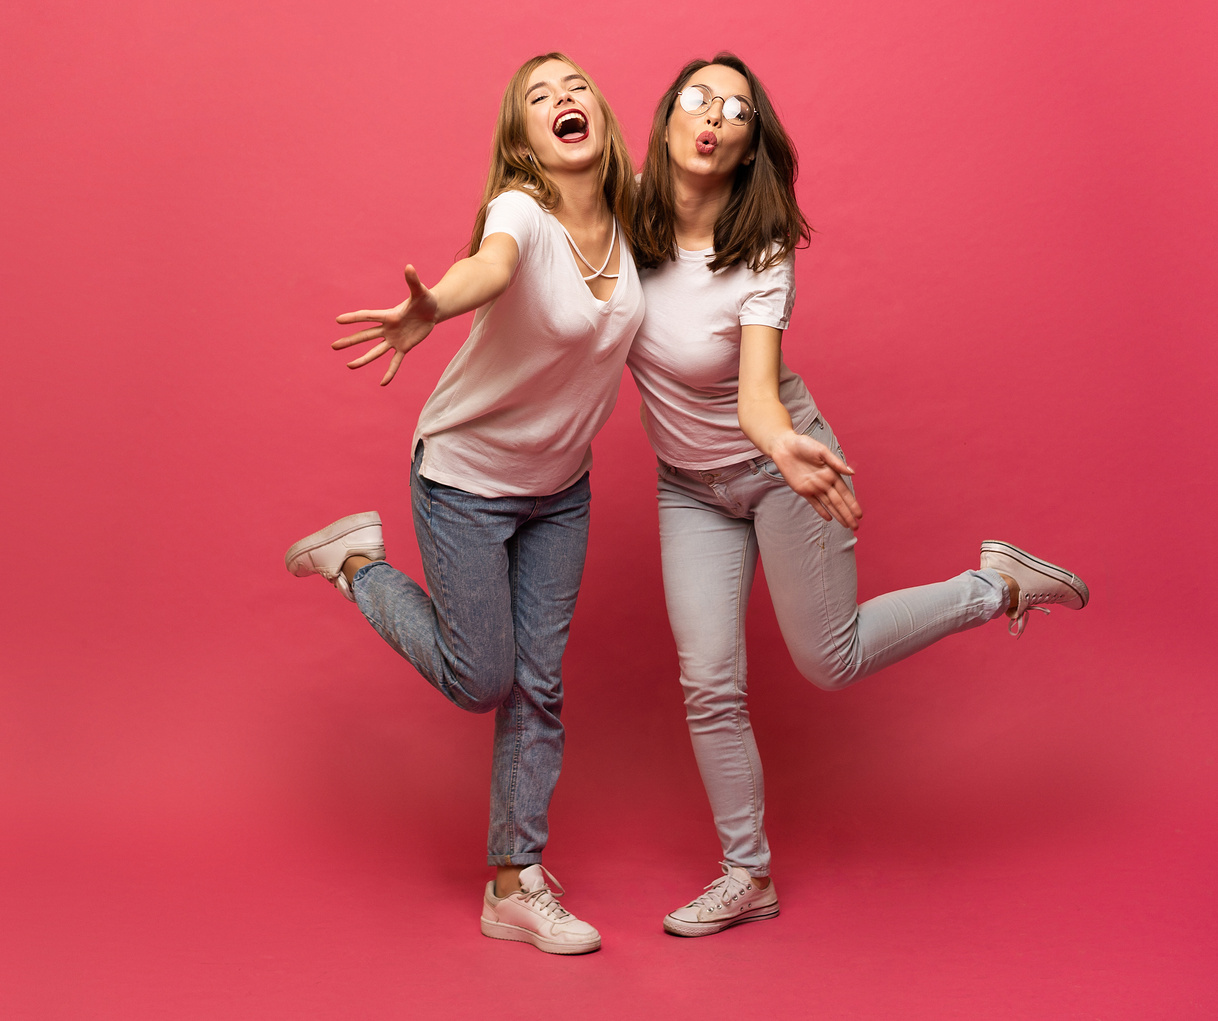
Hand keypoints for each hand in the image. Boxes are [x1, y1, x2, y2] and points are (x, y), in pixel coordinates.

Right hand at [332, 265, 438, 385]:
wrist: (432, 311)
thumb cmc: (425, 299)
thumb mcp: (421, 291)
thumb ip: (413, 281)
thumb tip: (409, 266)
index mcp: (389, 315)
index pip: (368, 317)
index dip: (354, 318)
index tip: (338, 320)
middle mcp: (388, 328)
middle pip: (365, 336)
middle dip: (350, 341)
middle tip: (333, 346)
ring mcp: (394, 339)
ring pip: (375, 352)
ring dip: (363, 359)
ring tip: (349, 366)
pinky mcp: (404, 347)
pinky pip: (395, 362)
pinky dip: (390, 372)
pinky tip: (383, 383)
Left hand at [769, 431, 862, 529]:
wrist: (784, 446)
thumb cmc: (804, 444)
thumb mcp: (822, 451)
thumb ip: (836, 463)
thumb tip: (852, 473)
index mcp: (832, 473)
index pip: (845, 492)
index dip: (852, 503)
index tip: (859, 514)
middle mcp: (824, 482)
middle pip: (838, 501)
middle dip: (847, 514)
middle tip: (855, 527)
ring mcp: (814, 487)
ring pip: (828, 504)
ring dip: (837, 515)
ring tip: (846, 525)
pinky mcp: (802, 490)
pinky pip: (814, 503)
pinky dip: (821, 510)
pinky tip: (829, 518)